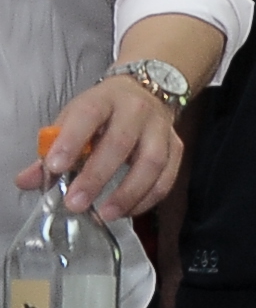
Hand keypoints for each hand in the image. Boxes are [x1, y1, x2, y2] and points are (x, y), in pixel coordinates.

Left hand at [13, 73, 181, 220]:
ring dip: (129, 192)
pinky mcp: (177, 146)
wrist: (146, 92)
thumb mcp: (72, 120)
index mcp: (104, 100)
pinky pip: (168, 176)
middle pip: (120, 143)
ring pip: (152, 162)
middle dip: (97, 177)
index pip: (87, 116)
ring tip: (106, 214)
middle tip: (76, 204)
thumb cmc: (102, 112)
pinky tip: (129, 211)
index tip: (54, 168)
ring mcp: (160, 128)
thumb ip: (50, 150)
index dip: (71, 142)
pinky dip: (148, 197)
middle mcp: (136, 111)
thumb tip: (27, 181)